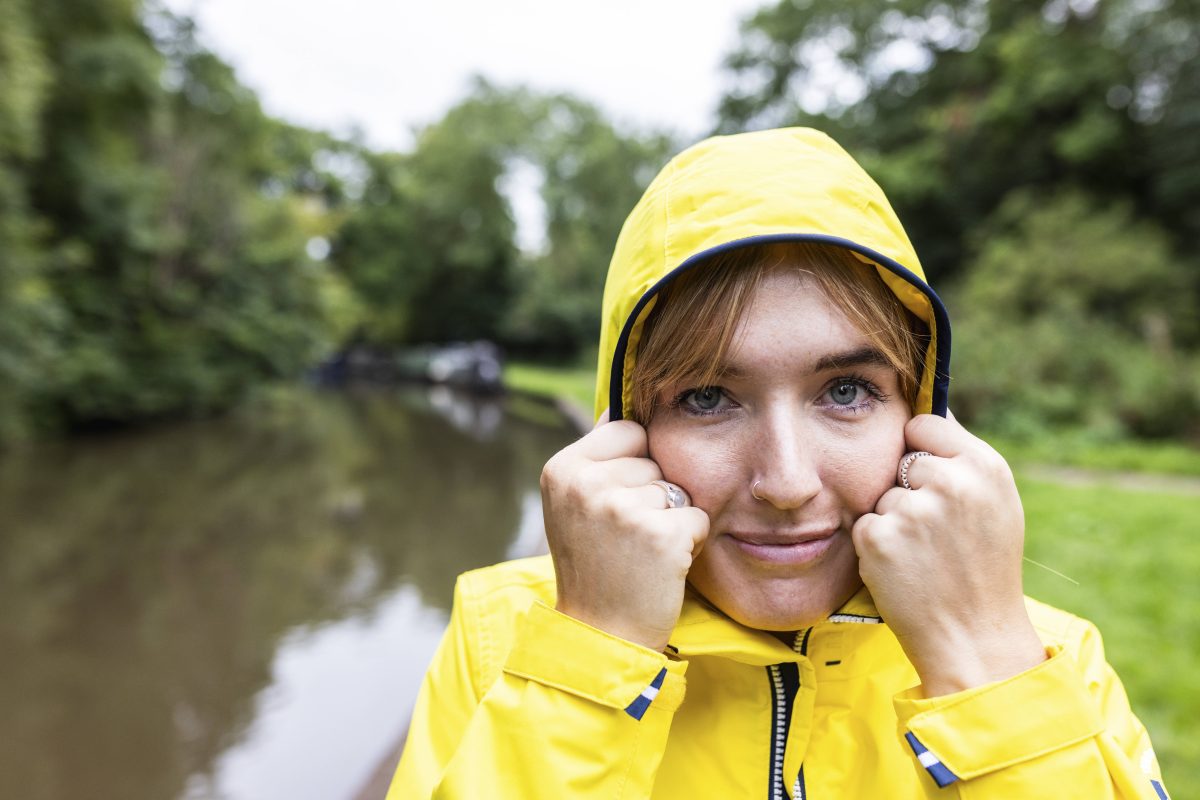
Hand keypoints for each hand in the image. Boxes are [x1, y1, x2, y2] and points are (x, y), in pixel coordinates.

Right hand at [540, 410, 709, 651]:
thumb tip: (623, 405)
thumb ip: (598, 459)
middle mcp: (586, 483)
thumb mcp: (575, 506)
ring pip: (678, 488)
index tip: (616, 504)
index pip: (627, 429)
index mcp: (562, 468)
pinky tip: (662, 566)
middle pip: (655, 460)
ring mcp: (622, 507)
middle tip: (627, 538)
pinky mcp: (660, 533)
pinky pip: (697, 516)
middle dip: (653, 495)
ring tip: (641, 553)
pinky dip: (690, 542)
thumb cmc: (595, 567)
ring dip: (672, 519)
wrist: (600, 636)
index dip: (634, 465)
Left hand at [851, 413, 1045, 695]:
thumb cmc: (985, 569)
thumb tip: (918, 420)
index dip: (920, 448)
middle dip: (908, 488)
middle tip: (937, 532)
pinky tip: (905, 569)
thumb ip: (962, 461)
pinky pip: (866, 524)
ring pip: (882, 495)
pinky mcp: (879, 537)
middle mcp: (950, 482)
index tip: (928, 476)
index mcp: (984, 466)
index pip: (924, 423)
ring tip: (925, 555)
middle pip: (900, 459)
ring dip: (894, 520)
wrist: (975, 637)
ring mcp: (912, 510)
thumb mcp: (996, 504)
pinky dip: (877, 545)